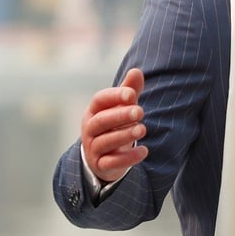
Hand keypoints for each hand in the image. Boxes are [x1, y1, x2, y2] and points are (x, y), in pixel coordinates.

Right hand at [81, 68, 148, 182]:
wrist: (103, 154)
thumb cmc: (115, 124)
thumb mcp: (122, 107)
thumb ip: (129, 90)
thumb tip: (136, 70)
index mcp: (94, 111)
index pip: (99, 100)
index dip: (114, 96)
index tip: (132, 94)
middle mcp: (90, 129)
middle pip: (101, 121)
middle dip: (120, 116)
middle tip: (140, 111)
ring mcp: (94, 148)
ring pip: (105, 142)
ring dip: (124, 135)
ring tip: (143, 129)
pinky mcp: (101, 165)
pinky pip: (111, 162)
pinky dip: (127, 158)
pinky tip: (144, 151)